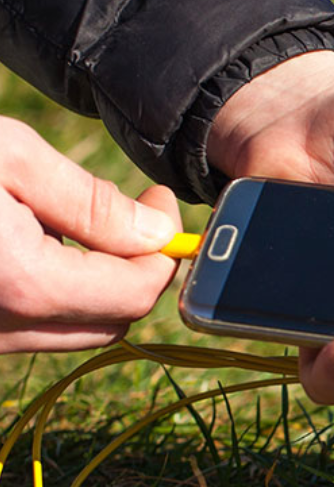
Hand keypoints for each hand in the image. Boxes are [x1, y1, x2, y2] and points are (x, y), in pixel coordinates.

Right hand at [0, 117, 180, 352]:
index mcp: (25, 285)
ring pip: (72, 329)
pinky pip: (30, 326)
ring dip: (92, 285)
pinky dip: (49, 293)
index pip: (137, 294)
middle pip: (113, 322)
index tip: (160, 203)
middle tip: (131, 215)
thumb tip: (156, 233)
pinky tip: (28, 242)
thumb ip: (91, 203)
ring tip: (67, 221)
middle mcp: (2, 329)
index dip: (165, 251)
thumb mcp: (12, 157)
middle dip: (135, 271)